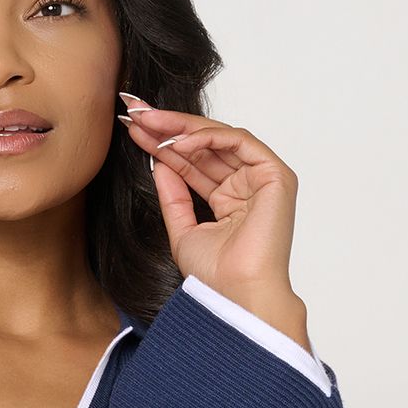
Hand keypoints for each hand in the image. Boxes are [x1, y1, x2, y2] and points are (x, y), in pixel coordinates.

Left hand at [118, 93, 312, 348]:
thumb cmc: (217, 276)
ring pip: (219, 138)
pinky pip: (238, 142)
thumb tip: (158, 163)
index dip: (162, 145)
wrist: (236, 295)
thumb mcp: (182, 230)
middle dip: (167, 128)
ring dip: (181, 128)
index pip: (193, 163)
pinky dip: (207, 138)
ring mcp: (262, 178)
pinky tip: (177, 141)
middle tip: (135, 112)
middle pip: (204, 146)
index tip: (133, 130)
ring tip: (149, 123)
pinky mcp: (275, 175)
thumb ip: (173, 196)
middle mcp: (247, 185)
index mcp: (230, 200)